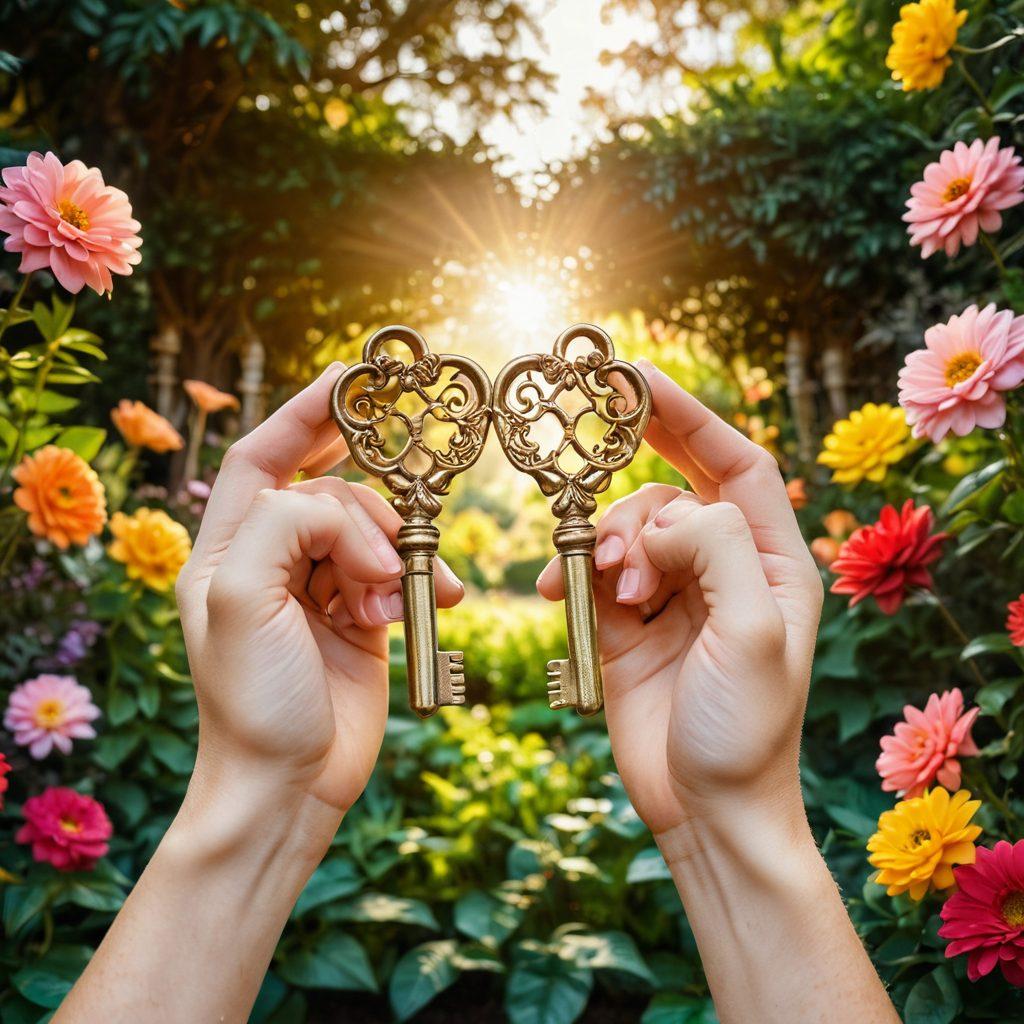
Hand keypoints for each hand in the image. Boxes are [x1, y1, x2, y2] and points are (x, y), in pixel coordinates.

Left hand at [175, 365, 462, 842]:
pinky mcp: (365, 616)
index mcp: (227, 551)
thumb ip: (285, 524)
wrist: (290, 788)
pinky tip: (437, 601)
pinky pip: (403, 571)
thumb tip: (351, 515)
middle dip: (365, 505)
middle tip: (393, 530)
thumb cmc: (252, 702)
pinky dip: (425, 579)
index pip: (259, 459)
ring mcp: (322, 588)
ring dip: (398, 554)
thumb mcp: (241, 599)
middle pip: (326, 492)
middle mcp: (272, 562)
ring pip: (374, 531)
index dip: (301, 414)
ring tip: (396, 598)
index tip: (350, 379)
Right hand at [537, 361, 822, 854]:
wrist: (704, 812)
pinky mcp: (623, 624)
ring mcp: (670, 595)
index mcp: (772, 561)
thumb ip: (716, 549)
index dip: (691, 417)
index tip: (639, 379)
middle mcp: (723, 569)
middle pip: (674, 490)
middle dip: (638, 484)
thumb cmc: (744, 731)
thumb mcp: (753, 632)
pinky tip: (557, 592)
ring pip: (625, 530)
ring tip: (611, 593)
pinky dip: (570, 572)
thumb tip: (661, 517)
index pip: (736, 463)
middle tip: (613, 502)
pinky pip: (589, 572)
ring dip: (605, 544)